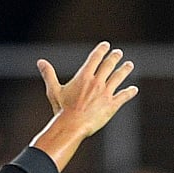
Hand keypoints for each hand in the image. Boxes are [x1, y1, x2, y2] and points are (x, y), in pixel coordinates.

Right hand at [30, 42, 137, 170]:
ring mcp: (106, 93)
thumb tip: (40, 62)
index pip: (95, 58)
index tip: (106, 46)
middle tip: (118, 53)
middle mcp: (97, 82)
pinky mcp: (112, 105)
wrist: (72, 126)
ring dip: (125, 69)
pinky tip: (134, 90)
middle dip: (114, 57)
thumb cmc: (62, 110)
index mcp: (84, 77)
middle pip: (109, 65)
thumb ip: (49, 75)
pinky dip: (129, 92)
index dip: (101, 50)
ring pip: (119, 77)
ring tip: (129, 65)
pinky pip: (123, 96)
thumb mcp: (54, 91)